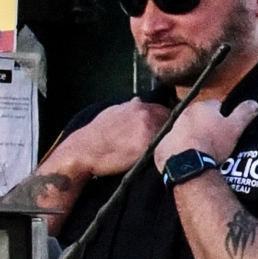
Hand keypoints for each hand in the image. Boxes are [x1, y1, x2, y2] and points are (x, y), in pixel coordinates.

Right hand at [48, 97, 169, 178]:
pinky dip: (166, 150)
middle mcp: (145, 112)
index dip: (169, 122)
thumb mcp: (112, 113)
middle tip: (171, 143)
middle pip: (173, 120)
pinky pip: (165, 146)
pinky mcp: (147, 144)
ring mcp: (147, 127)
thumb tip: (138, 101)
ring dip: (171, 140)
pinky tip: (162, 157)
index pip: (166, 110)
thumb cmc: (97, 135)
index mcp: (139, 105)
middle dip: (173, 130)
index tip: (169, 132)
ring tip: (166, 151)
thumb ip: (129, 108)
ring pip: (171, 132)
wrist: (84, 151)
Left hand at [152, 96, 257, 175]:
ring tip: (200, 150)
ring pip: (184, 129)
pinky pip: (172, 144)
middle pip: (197, 116)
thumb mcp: (235, 128)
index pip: (215, 105)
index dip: (222, 115)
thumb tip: (254, 102)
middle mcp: (183, 114)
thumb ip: (244, 113)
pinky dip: (178, 149)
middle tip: (213, 139)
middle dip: (204, 124)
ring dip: (190, 135)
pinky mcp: (161, 145)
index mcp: (202, 107)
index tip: (224, 127)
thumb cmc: (213, 144)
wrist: (188, 164)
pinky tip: (186, 158)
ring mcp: (170, 129)